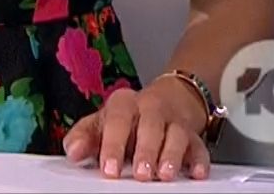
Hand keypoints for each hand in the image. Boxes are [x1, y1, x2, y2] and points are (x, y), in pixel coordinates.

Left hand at [63, 80, 209, 181]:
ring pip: (176, 135)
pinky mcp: (194, 135)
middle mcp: (150, 108)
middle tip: (140, 174)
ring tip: (164, 174)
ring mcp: (174, 121)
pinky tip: (195, 172)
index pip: (117, 121)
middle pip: (149, 127)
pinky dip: (198, 160)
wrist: (170, 98)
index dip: (113, 146)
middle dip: (145, 152)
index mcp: (123, 104)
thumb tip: (74, 152)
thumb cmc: (129, 117)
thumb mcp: (102, 122)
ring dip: (171, 156)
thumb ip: (85, 137)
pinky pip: (199, 146)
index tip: (110, 169)